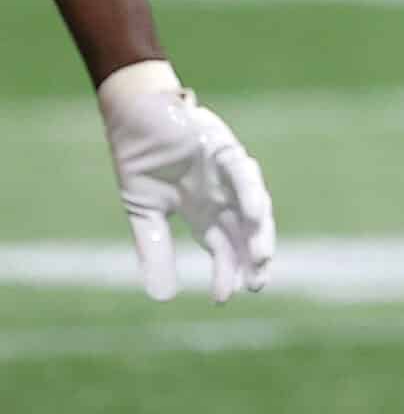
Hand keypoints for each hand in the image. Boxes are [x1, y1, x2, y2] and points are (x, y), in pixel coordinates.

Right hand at [97, 60, 274, 302]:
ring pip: (252, 207)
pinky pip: (243, 173)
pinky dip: (251, 193)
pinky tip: (255, 215)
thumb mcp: (144, 213)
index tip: (224, 297)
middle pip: (244, 232)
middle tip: (258, 285)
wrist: (131, 115)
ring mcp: (227, 173)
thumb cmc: (140, 158)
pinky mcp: (224, 150)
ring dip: (258, 231)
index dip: (226, 270)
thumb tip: (161, 298)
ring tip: (262, 258)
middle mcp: (222, 195)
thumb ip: (154, 251)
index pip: (221, 246)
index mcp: (203, 210)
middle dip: (252, 258)